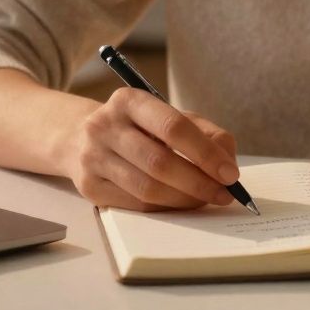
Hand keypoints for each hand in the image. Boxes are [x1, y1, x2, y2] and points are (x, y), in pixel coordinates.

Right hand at [66, 87, 239, 210]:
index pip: (173, 127)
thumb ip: (204, 132)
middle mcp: (104, 126)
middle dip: (199, 182)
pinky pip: (135, 204)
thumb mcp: (168, 116)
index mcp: (128, 101)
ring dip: (184, 199)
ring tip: (205, 200)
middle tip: (224, 194)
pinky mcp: (88, 186)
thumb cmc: (137, 128)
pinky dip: (165, 208)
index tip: (230, 174)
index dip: (206, 153)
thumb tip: (228, 162)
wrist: (79, 138)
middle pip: (160, 162)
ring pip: (148, 188)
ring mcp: (92, 157)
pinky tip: (180, 204)